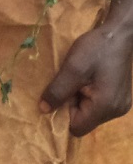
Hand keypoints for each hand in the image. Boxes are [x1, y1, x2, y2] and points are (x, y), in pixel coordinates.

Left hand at [41, 20, 132, 136]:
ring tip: (79, 80)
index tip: (57, 98)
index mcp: (105, 107)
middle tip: (69, 83)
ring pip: (91, 113)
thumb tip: (43, 110)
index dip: (63, 115)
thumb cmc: (96, 49)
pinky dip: (90, 96)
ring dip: (80, 100)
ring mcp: (120, 105)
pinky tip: (88, 80)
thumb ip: (57, 90)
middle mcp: (116, 112)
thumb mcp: (72, 68)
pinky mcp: (120, 98)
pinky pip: (99, 106)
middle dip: (72, 106)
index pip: (78, 128)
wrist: (119, 35)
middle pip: (85, 121)